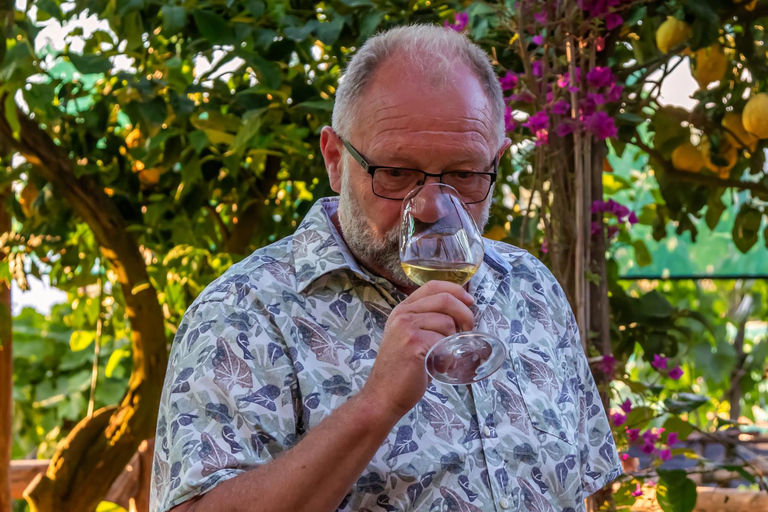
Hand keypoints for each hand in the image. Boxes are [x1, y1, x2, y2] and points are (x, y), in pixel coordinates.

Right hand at [360, 281, 474, 417]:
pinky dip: (448, 357)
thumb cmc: (402, 370)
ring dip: (453, 341)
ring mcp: (406, 328)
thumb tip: (462, 317)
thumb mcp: (410, 338)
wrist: (383, 395)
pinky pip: (443, 342)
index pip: (433, 286)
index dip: (456, 290)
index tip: (470, 302)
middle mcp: (403, 314)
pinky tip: (439, 367)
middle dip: (465, 314)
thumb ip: (428, 323)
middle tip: (469, 330)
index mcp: (402, 310)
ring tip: (444, 357)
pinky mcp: (413, 343)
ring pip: (447, 323)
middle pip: (445, 300)